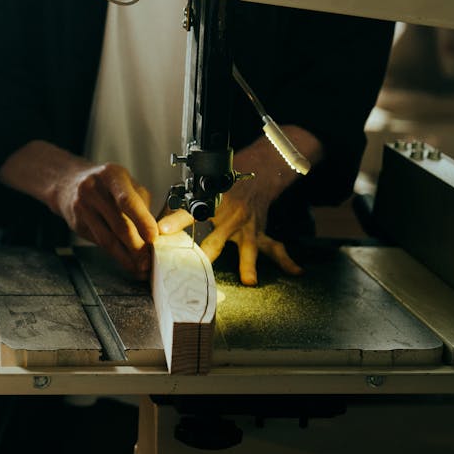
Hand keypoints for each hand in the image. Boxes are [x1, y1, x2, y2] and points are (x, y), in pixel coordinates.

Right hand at [0, 141, 158, 277]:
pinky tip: (125, 259)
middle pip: (118, 224)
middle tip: (149, 260)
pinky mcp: (76, 224)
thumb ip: (141, 204)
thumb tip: (155, 232)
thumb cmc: (105, 184)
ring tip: (139, 265)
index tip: (154, 237)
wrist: (67, 184)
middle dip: (137, 246)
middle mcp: (93, 190)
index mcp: (111, 175)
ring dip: (125, 256)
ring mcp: (82, 208)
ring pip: (107, 239)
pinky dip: (115, 253)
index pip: (127, 200)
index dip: (142, 220)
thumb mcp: (125, 183)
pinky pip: (99, 242)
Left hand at [158, 130, 320, 285]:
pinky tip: (296, 272)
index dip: (175, 221)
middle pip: (217, 240)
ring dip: (248, 264)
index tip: (162, 232)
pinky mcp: (260, 233)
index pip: (189, 213)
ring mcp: (248, 227)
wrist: (256, 172)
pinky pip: (276, 248)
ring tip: (249, 281)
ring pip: (249, 248)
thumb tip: (156, 227)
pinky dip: (287, 261)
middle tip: (195, 270)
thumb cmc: (223, 184)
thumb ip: (178, 210)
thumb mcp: (200, 191)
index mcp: (212, 204)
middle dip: (206, 255)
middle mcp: (231, 217)